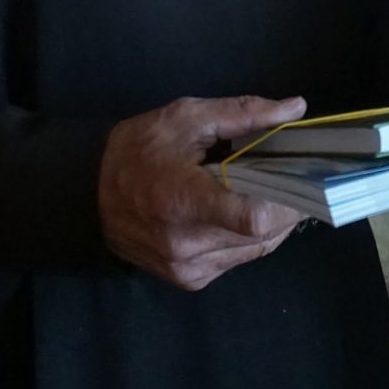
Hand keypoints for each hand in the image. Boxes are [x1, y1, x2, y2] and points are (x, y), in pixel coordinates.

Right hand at [98, 95, 308, 289]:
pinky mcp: (189, 280)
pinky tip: (241, 211)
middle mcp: (185, 243)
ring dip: (272, 221)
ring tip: (267, 190)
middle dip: (287, 204)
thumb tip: (295, 108)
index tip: (300, 175)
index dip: (287, 199)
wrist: (88, 194)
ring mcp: (187, 268)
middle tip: (290, 175)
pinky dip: (250, 236)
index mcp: (181, 199)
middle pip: (264, 234)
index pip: (253, 218)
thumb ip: (243, 113)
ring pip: (257, 250)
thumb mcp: (186, 118)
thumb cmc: (138, 149)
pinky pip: (238, 259)